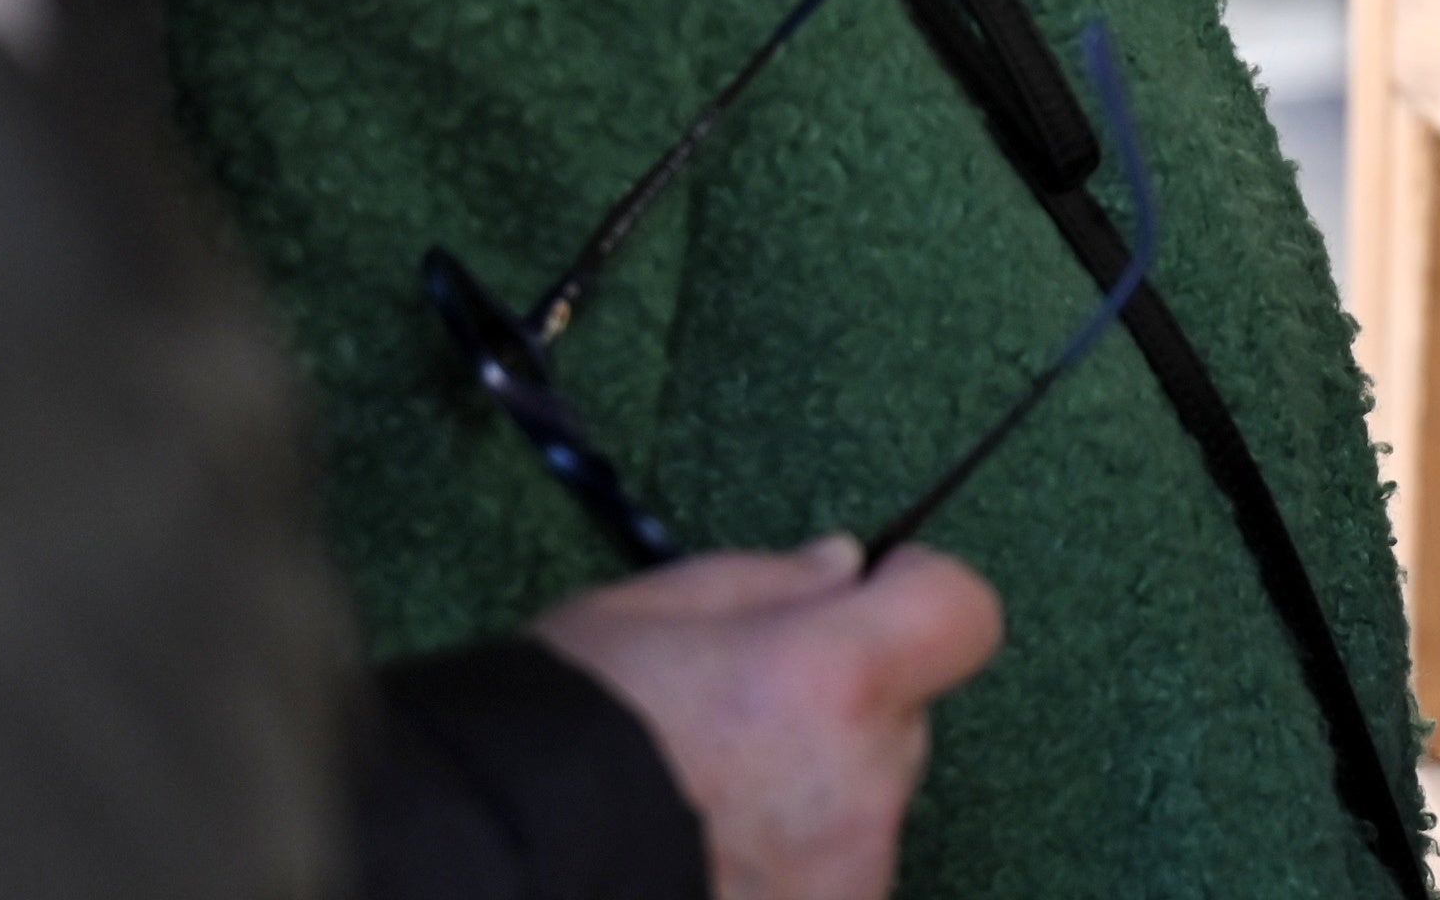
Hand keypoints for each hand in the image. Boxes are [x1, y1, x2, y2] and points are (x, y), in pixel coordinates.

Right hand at [531, 538, 1002, 899]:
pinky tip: (695, 862)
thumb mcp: (642, 614)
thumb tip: (841, 570)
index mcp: (833, 682)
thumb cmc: (548, 735)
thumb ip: (764, 585)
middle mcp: (858, 790)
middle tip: (734, 725)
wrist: (475, 871)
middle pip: (899, 724)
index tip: (873, 595)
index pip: (963, 615)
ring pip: (859, 815)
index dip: (919, 596)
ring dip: (807, 805)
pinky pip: (824, 881)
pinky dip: (778, 870)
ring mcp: (839, 881)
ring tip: (692, 811)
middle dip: (842, 713)